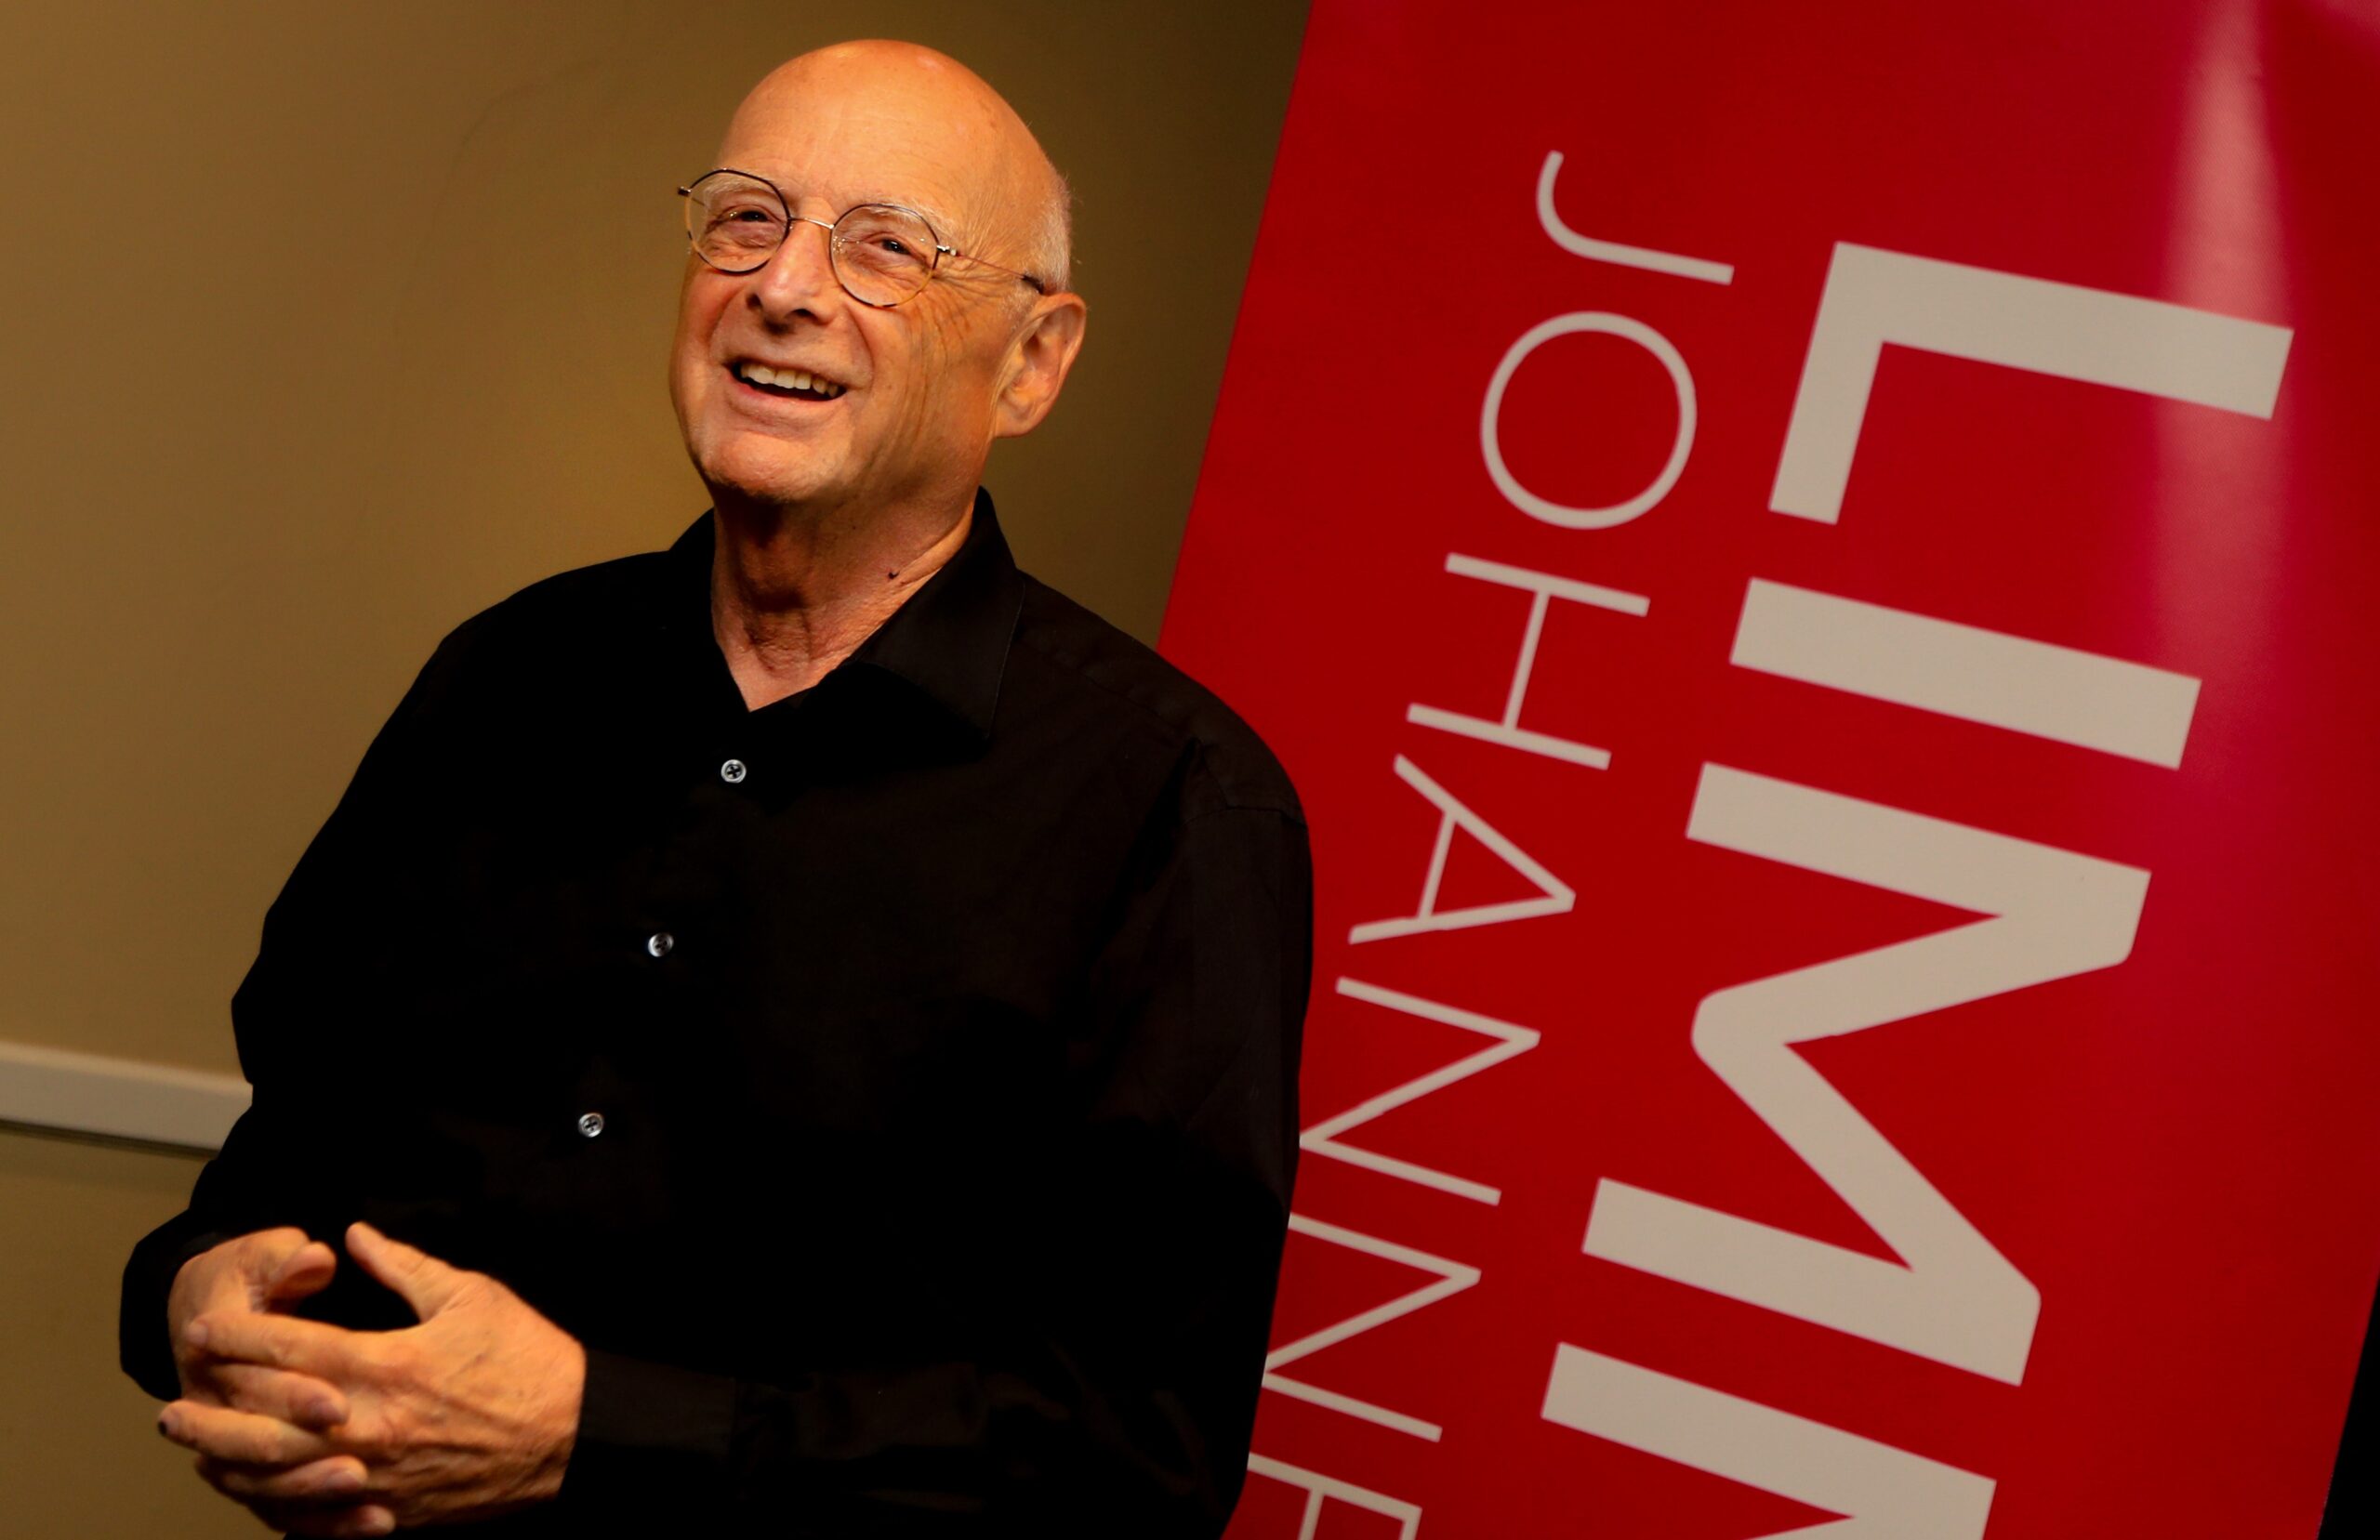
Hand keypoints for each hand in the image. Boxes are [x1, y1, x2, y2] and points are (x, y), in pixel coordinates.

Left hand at [160, 1222, 586, 1535]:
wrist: (575, 1433)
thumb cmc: (527, 1357)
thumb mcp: (471, 1294)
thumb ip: (404, 1265)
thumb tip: (354, 1235)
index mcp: (386, 1364)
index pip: (289, 1350)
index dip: (237, 1337)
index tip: (203, 1329)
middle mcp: (370, 1425)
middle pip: (264, 1426)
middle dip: (210, 1416)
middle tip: (168, 1410)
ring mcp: (378, 1474)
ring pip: (280, 1480)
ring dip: (230, 1468)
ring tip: (198, 1458)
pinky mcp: (393, 1508)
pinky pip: (318, 1518)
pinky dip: (278, 1509)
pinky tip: (258, 1497)